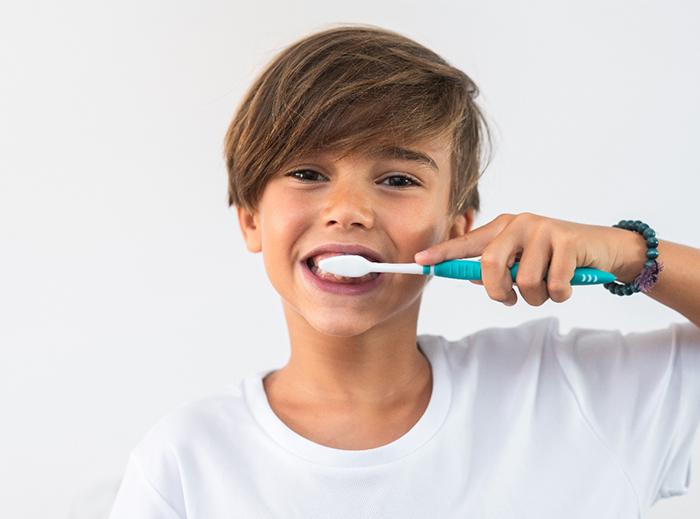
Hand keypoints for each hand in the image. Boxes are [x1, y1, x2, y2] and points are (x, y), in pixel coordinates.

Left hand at [414, 212, 633, 306]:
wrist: (605, 249)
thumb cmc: (556, 258)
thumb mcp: (523, 261)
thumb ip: (497, 268)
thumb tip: (469, 278)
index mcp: (502, 228)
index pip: (467, 243)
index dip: (443, 254)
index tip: (419, 261)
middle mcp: (519, 224)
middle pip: (490, 265)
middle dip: (499, 291)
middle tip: (510, 299)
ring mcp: (543, 230)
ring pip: (525, 281)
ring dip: (537, 297)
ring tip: (548, 287)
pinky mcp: (567, 241)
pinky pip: (554, 285)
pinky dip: (561, 294)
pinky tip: (569, 283)